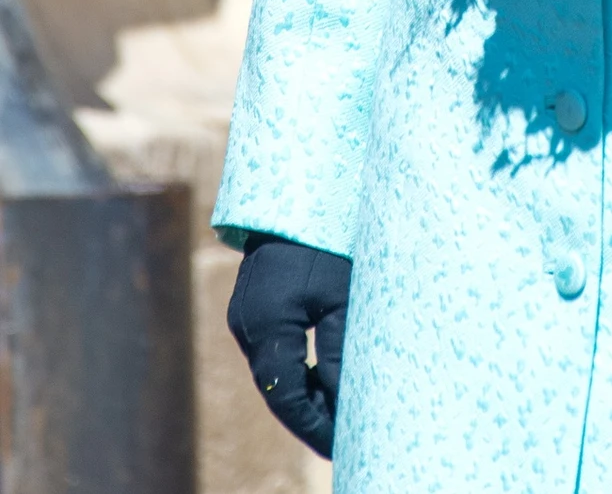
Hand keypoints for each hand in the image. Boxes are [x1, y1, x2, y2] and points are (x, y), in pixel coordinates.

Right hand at [227, 234, 351, 458]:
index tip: (342, 445)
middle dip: (311, 414)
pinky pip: (273, 349)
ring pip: (274, 370)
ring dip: (305, 392)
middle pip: (277, 387)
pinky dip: (297, 369)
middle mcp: (246, 324)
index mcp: (266, 325)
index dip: (315, 426)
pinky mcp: (252, 303)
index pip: (287, 396)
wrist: (301, 186)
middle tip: (346, 435)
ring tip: (339, 412)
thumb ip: (341, 354)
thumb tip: (347, 408)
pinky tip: (323, 377)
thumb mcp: (342, 296)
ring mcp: (245, 313)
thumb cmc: (328, 235)